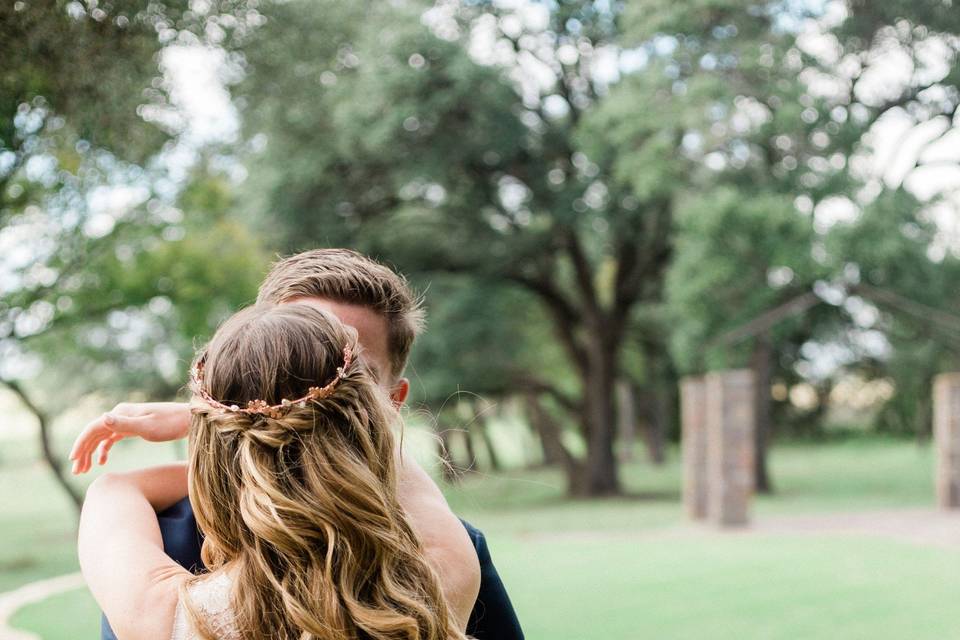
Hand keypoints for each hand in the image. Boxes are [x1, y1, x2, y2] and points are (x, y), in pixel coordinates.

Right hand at [69, 402, 190, 473]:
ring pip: (102, 437)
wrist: (190, 420)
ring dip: (91, 453)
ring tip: (84, 470)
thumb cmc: (171, 424)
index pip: (93, 428)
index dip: (81, 444)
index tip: (73, 461)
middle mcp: (121, 414)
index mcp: (121, 413)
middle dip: (83, 452)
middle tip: (76, 471)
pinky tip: (102, 462)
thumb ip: (124, 424)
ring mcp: (127, 421)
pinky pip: (113, 438)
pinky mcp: (134, 427)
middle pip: (94, 433)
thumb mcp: (147, 427)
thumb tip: (103, 417)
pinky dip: (105, 449)